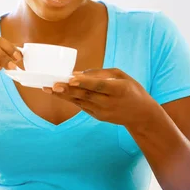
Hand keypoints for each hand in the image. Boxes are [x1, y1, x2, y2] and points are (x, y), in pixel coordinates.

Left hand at [43, 68, 158, 127]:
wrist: (141, 115)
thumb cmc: (131, 90)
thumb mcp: (121, 76)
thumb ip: (100, 73)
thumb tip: (77, 73)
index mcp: (119, 90)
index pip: (99, 86)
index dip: (84, 82)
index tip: (71, 78)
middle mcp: (110, 103)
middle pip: (86, 95)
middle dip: (68, 90)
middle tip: (52, 84)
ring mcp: (103, 112)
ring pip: (80, 102)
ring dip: (63, 95)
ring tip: (48, 88)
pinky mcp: (97, 116)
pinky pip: (81, 106)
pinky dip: (69, 99)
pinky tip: (57, 93)